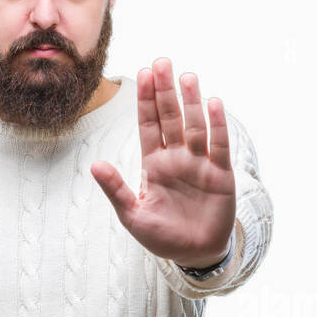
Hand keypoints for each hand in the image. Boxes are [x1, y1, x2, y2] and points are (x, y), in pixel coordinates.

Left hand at [89, 58, 236, 267]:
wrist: (194, 255)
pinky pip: (218, 145)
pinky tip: (213, 103)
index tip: (143, 74)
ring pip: (194, 126)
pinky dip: (217, 125)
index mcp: (154, 164)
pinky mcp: (221, 175)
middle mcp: (177, 158)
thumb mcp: (132, 215)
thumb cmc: (162, 236)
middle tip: (162, 62)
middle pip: (171, 118)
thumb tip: (94, 164)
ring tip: (187, 76)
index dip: (146, 101)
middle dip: (166, 91)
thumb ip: (115, 189)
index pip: (149, 125)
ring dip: (191, 102)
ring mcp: (200, 164)